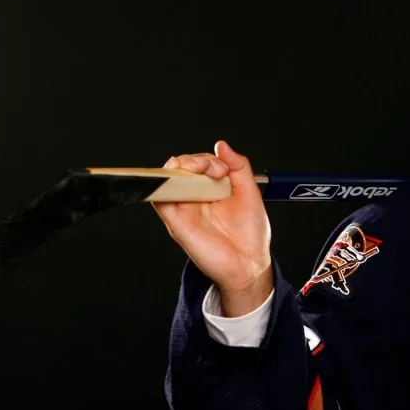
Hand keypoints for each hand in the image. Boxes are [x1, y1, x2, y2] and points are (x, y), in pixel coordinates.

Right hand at [152, 141, 272, 315]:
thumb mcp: (250, 192)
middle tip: (214, 171)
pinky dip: (159, 186)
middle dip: (194, 160)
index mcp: (212, 188)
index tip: (223, 170)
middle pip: (181, 167)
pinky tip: (175, 181)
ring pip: (167, 178)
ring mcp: (184, 208)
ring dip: (178, 168)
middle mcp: (196, 196)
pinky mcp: (176, 222)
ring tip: (198, 171)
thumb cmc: (250, 234)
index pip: (199, 162)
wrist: (249, 264)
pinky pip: (158, 199)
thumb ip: (239, 166)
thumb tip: (221, 145)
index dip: (208, 159)